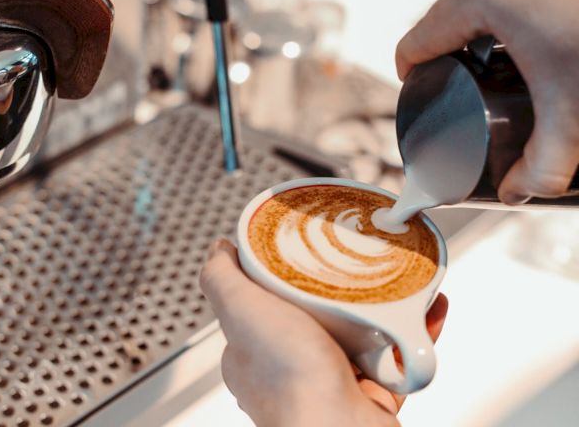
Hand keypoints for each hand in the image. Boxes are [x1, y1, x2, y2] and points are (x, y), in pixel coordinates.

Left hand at [200, 239, 447, 426]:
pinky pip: (397, 357)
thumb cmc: (288, 379)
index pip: (262, 303)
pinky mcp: (370, 394)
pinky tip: (426, 309)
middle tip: (354, 260)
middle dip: (337, 287)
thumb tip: (218, 250)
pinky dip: (413, 331)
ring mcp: (331, 383)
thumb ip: (221, 279)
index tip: (300, 251)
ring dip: (380, 306)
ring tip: (394, 278)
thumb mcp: (240, 310)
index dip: (278, 276)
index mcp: (254, 352)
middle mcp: (291, 370)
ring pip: (358, 335)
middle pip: (315, 315)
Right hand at [396, 0, 578, 203]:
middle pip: (445, 19)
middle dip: (457, 55)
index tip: (422, 90)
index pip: (413, 44)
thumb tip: (519, 190)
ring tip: (512, 55)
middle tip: (479, 84)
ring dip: (484, 26)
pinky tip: (540, 20)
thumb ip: (545, 161)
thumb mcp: (574, 104)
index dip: (411, 75)